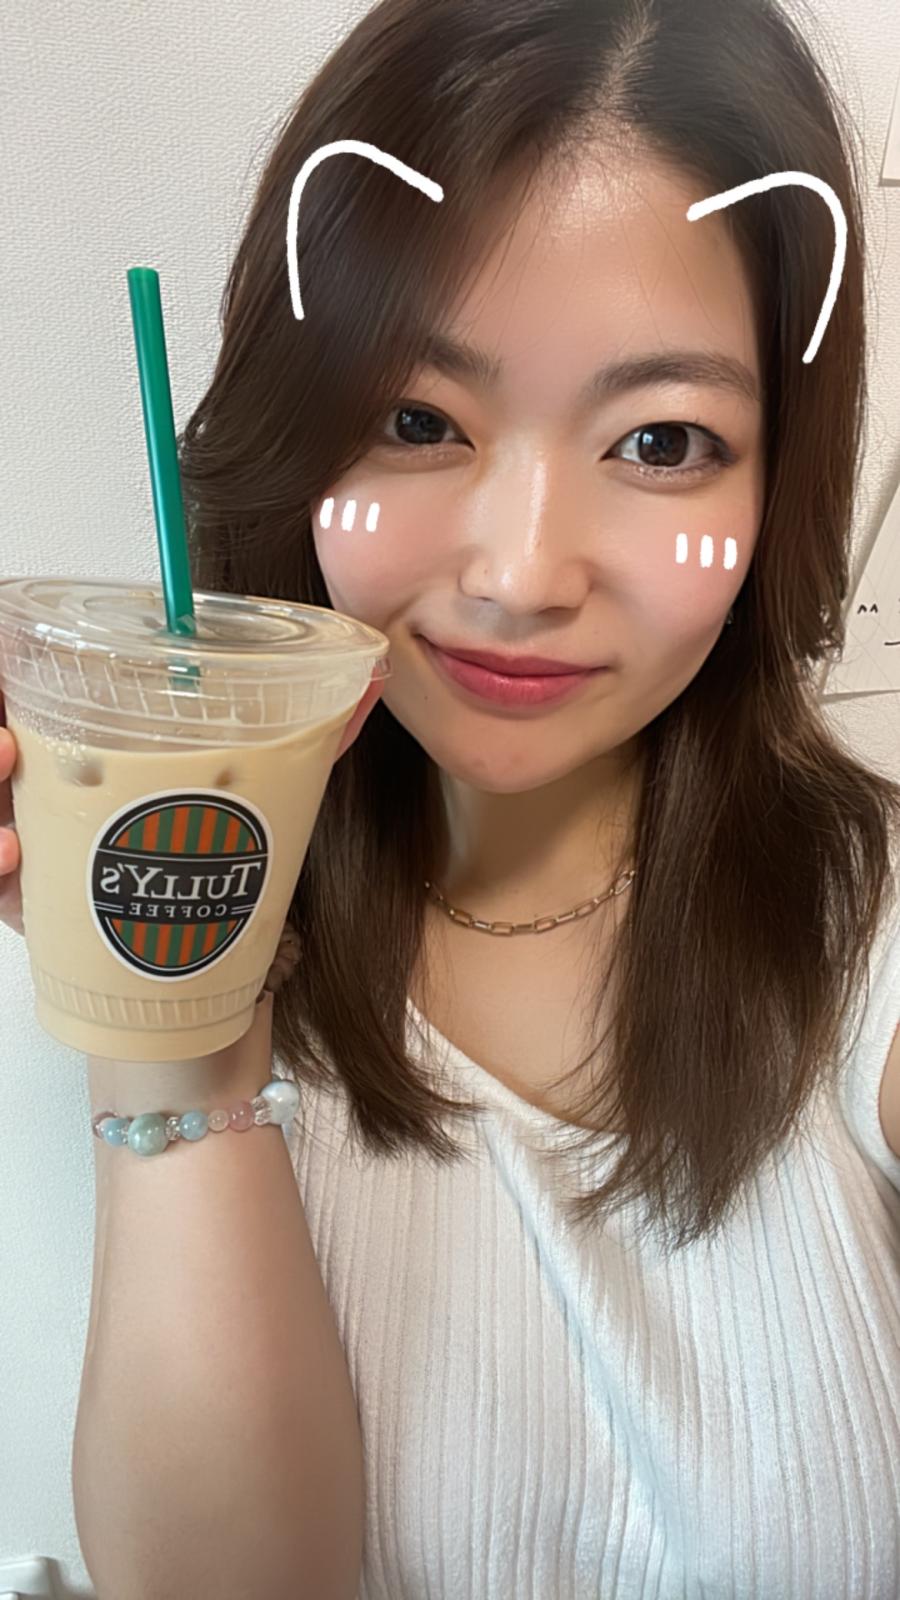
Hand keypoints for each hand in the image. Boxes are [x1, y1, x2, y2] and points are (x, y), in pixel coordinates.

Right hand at [0, 672, 385, 945]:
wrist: (216, 1005)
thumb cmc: (233, 888)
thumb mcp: (265, 800)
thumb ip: (310, 739)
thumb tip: (373, 674)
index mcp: (100, 763)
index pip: (36, 706)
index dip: (14, 682)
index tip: (11, 667)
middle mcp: (57, 807)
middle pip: (1, 760)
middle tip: (4, 734)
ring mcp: (44, 864)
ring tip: (3, 761)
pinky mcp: (42, 921)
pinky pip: (3, 893)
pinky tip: (13, 855)